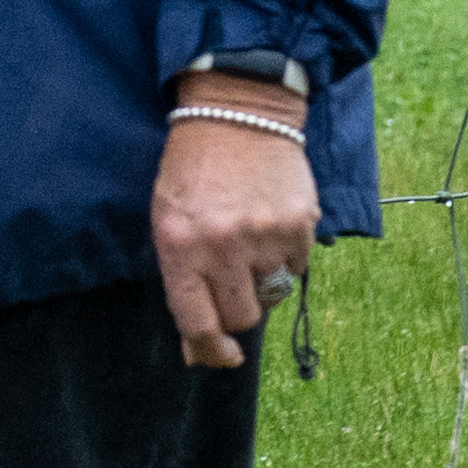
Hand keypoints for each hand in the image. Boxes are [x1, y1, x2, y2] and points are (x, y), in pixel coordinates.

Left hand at [152, 80, 321, 369]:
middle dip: (239, 310)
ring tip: (249, 239)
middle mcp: (222, 246)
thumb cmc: (192, 169)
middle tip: (233, 282)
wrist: (237, 111)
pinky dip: (285, 256)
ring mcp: (265, 236)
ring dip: (262, 279)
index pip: (197, 321)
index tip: (221, 356)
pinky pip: (297, 267)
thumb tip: (198, 351)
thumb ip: (181, 280)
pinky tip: (269, 222)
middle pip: (242, 317)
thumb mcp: (168, 218)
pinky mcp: (300, 225)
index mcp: (179, 245)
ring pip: (272, 294)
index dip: (210, 350)